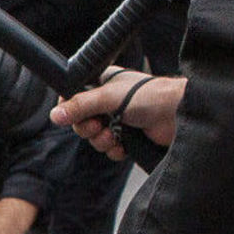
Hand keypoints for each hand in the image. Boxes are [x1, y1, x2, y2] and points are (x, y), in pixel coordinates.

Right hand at [51, 70, 186, 160]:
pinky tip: (124, 144)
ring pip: (95, 138)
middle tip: (97, 126)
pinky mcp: (127, 136)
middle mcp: (108, 101)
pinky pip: (109, 149)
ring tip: (113, 135)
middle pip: (81, 121)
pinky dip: (114, 150)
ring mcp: (118, 119)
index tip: (72, 115)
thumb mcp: (108, 97)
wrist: (177, 114)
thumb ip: (80, 105)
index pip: (74, 96)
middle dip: (88, 129)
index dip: (70, 109)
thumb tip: (55, 115)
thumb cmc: (149, 96)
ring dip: (101, 141)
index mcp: (102, 83)